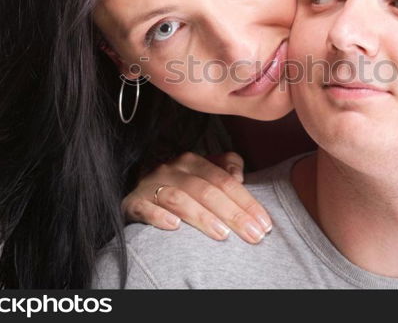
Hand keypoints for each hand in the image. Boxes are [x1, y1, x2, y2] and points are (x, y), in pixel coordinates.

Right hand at [121, 151, 271, 243]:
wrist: (138, 194)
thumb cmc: (180, 186)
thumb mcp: (204, 172)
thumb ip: (226, 167)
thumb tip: (239, 176)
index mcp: (193, 161)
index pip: (225, 181)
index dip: (247, 202)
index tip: (264, 223)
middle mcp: (172, 170)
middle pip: (207, 190)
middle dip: (233, 214)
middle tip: (253, 235)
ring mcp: (151, 185)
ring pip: (179, 199)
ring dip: (202, 217)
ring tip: (223, 234)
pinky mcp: (133, 202)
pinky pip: (145, 208)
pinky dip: (159, 217)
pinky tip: (175, 227)